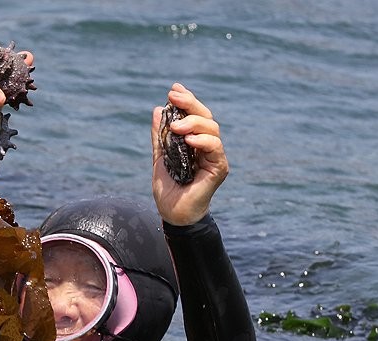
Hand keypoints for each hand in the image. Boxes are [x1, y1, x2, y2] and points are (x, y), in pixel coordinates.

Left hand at [151, 83, 228, 225]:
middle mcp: (207, 146)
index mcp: (194, 141)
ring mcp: (214, 156)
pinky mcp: (219, 168)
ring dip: (193, 122)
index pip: (194, 115)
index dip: (187, 100)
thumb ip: (160, 136)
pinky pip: (215, 148)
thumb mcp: (159, 157)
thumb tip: (158, 110)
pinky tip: (189, 139)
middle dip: (190, 104)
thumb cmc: (168, 188)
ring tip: (176, 126)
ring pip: (212, 129)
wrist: (172, 213)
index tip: (173, 89)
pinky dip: (203, 141)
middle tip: (174, 97)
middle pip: (205, 117)